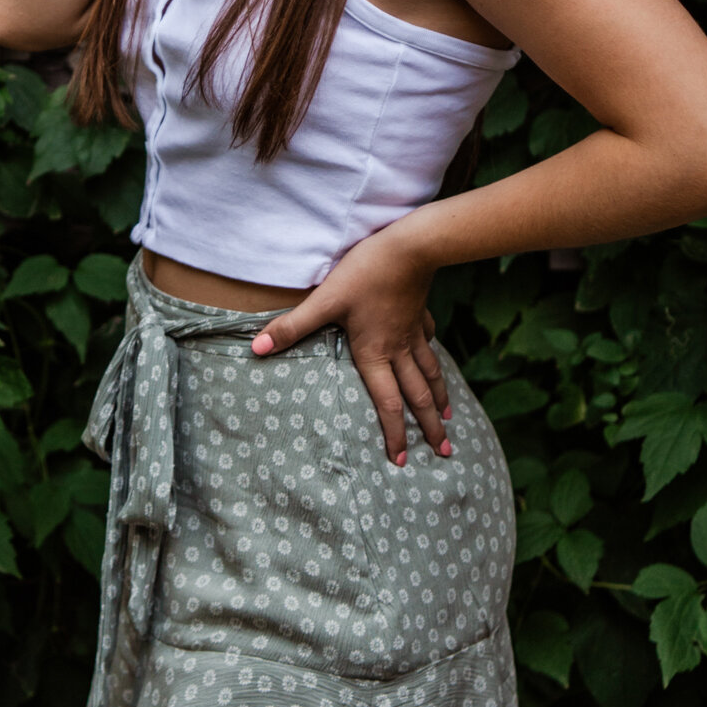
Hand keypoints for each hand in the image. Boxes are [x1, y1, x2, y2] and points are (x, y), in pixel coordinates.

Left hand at [250, 231, 450, 466]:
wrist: (410, 245)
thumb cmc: (365, 273)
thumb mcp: (325, 299)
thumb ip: (292, 326)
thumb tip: (257, 349)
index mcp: (375, 352)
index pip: (387, 402)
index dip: (393, 433)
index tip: (400, 460)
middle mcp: (398, 348)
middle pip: (417, 395)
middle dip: (428, 426)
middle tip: (443, 451)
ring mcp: (413, 331)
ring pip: (429, 372)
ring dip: (438, 397)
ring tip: (448, 417)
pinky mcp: (419, 311)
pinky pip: (429, 341)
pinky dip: (433, 357)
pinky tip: (435, 358)